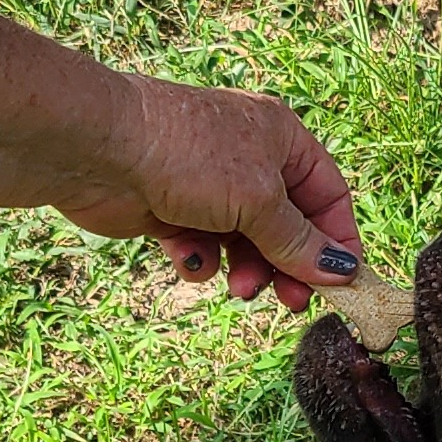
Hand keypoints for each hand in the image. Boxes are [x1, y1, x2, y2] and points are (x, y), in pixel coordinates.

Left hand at [58, 70, 365, 308]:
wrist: (98, 151)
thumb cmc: (187, 155)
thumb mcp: (258, 201)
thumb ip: (298, 241)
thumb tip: (341, 271)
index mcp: (280, 139)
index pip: (327, 194)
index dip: (338, 239)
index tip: (343, 283)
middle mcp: (248, 160)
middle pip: (287, 225)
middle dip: (289, 265)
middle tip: (291, 303)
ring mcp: (208, 186)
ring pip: (245, 242)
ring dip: (246, 268)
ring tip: (237, 287)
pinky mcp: (172, 210)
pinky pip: (202, 245)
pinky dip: (199, 258)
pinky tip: (188, 258)